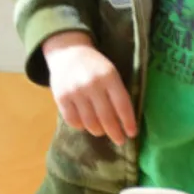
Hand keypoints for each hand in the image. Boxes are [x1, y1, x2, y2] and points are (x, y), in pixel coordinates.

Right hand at [43, 31, 136, 145]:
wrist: (68, 52)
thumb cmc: (95, 66)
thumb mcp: (111, 72)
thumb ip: (118, 93)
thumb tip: (125, 122)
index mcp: (109, 76)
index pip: (122, 105)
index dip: (128, 122)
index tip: (132, 133)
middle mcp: (92, 84)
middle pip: (106, 117)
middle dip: (115, 132)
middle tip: (119, 140)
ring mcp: (75, 92)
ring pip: (90, 123)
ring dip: (98, 131)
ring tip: (102, 131)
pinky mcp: (61, 98)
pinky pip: (73, 121)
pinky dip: (81, 126)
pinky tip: (86, 124)